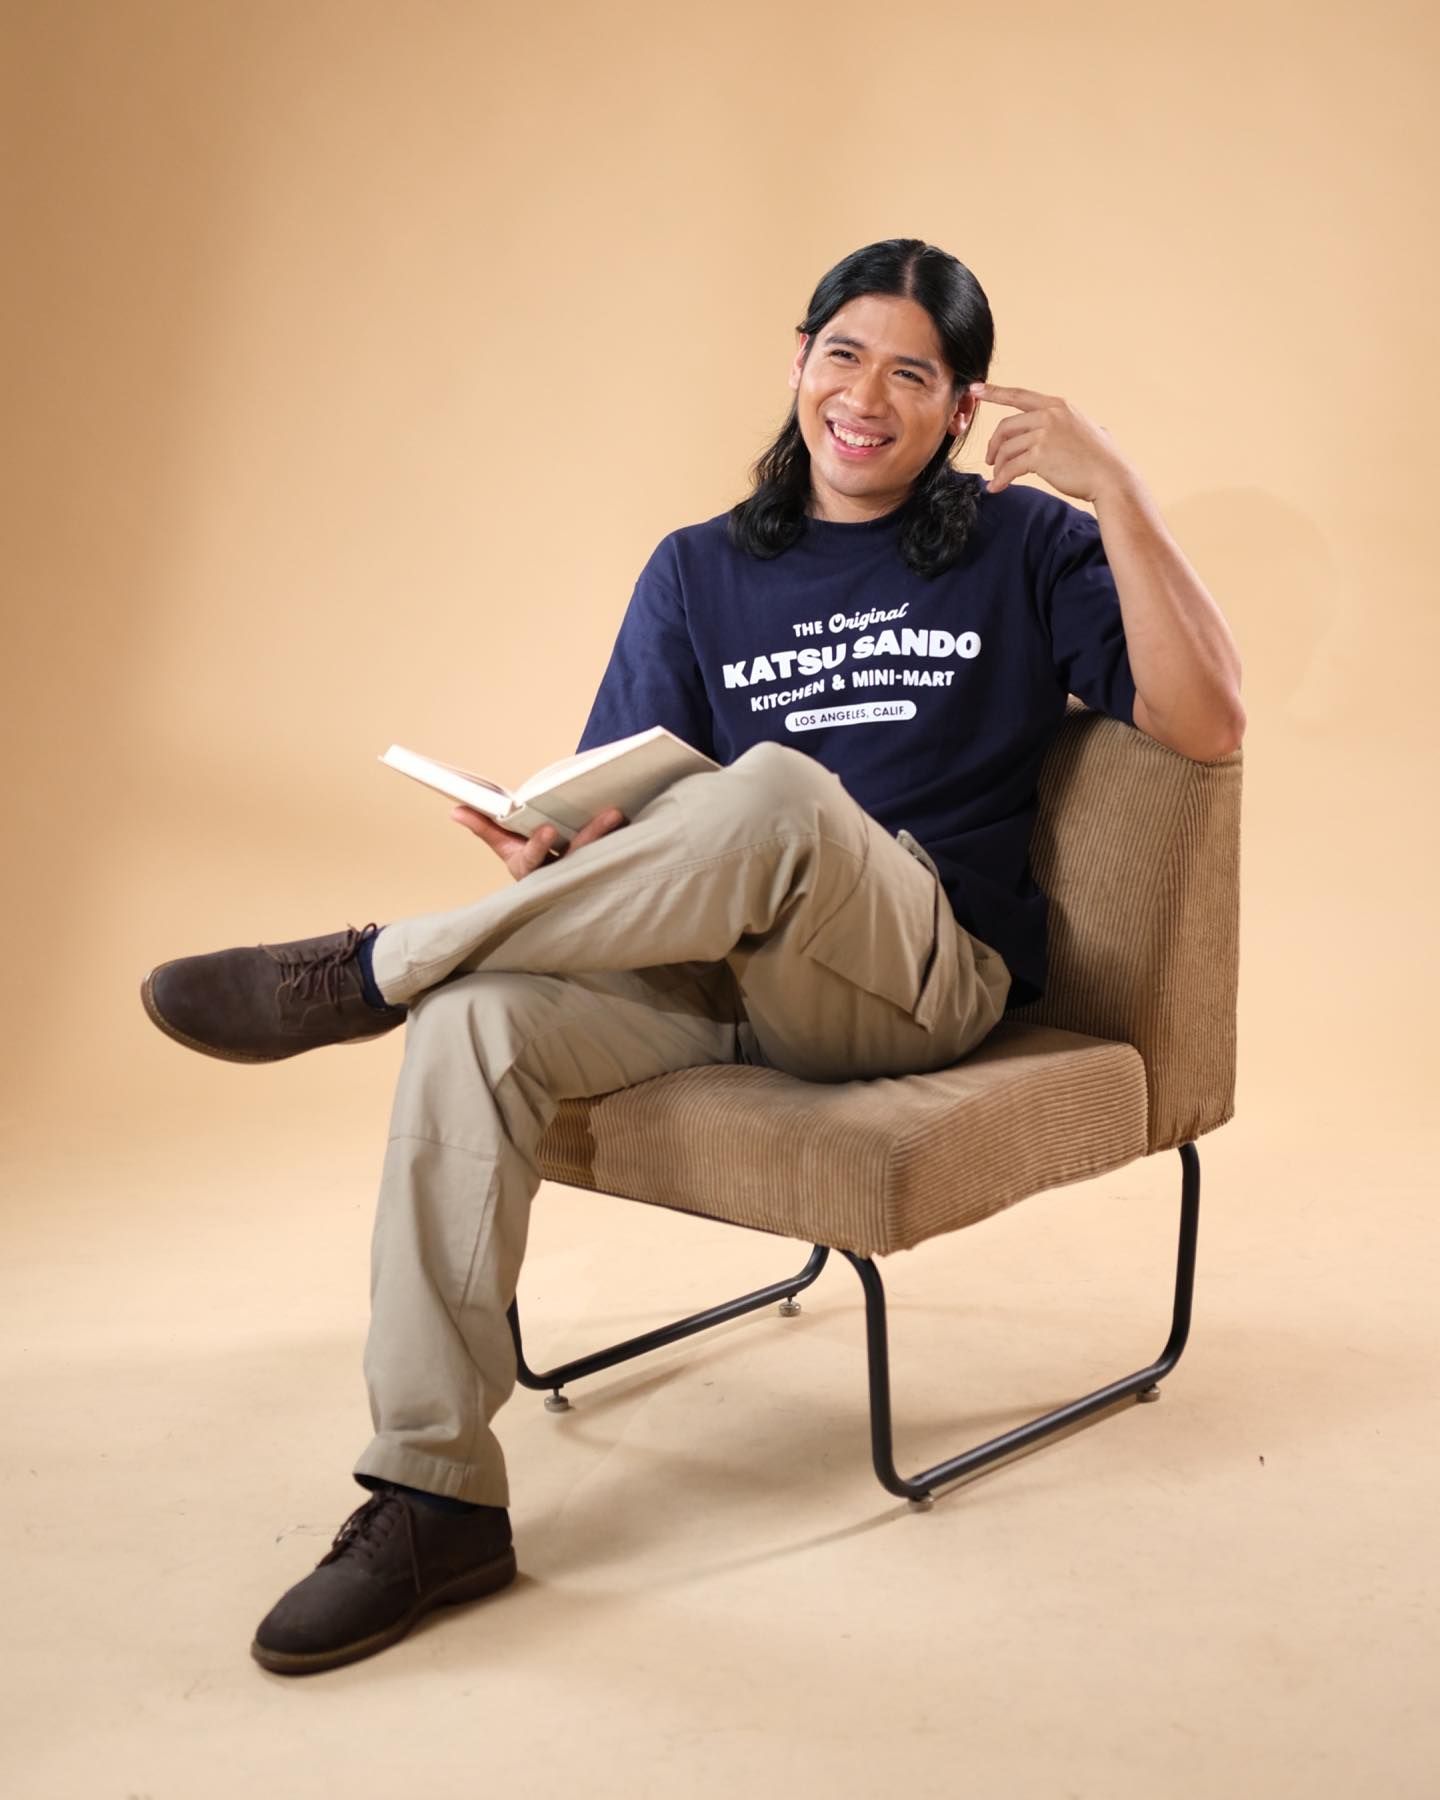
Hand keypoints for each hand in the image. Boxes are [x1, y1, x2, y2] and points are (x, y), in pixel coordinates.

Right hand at [451, 805, 627, 879]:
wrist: (561, 895)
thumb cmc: (533, 866)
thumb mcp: (506, 849)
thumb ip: (484, 828)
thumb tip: (455, 809)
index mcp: (530, 871)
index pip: (533, 860)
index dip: (538, 846)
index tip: (547, 830)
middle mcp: (559, 878)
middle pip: (578, 858)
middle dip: (594, 835)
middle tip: (612, 814)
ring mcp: (584, 878)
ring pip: (602, 859)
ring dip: (617, 837)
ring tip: (631, 814)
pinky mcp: (606, 876)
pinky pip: (620, 859)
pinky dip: (633, 842)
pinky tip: (647, 823)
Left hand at [968, 382, 1135, 502]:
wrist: (1111, 478)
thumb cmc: (1101, 458)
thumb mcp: (1086, 428)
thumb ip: (1070, 425)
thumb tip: (1076, 429)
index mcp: (1057, 406)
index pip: (1019, 395)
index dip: (994, 392)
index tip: (976, 389)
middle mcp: (1049, 415)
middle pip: (1006, 426)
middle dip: (994, 445)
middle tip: (991, 460)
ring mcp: (1044, 434)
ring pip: (1006, 449)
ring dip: (998, 466)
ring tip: (999, 478)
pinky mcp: (1040, 456)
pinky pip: (1010, 468)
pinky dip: (1001, 480)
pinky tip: (997, 488)